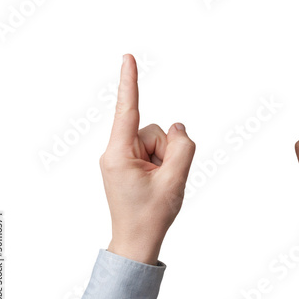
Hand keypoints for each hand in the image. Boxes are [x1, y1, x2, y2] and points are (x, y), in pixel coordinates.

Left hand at [100, 54, 195, 264]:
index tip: (127, 57)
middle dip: (167, 150)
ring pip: (156, 141)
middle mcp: (116, 152)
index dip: (130, 81)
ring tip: (160, 184)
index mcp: (119, 154)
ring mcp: (122, 158)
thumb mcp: (175, 180)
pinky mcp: (129, 164)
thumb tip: (178, 127)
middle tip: (165, 179)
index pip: (127, 109)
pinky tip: (157, 183)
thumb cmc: (151, 216)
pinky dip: (162, 163)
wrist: (138, 241)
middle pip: (153, 131)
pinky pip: (153, 151)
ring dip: (166, 159)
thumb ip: (182, 146)